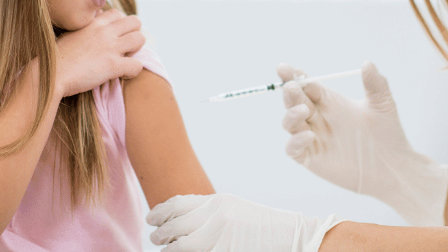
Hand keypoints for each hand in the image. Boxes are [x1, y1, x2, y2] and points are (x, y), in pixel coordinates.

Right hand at [54, 9, 144, 96]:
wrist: (49, 74)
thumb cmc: (57, 57)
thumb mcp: (72, 34)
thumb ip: (87, 28)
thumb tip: (95, 24)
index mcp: (94, 23)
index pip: (118, 14)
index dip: (120, 26)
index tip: (113, 38)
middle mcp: (105, 31)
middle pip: (135, 22)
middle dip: (133, 34)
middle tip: (123, 49)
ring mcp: (110, 47)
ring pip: (140, 39)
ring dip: (136, 51)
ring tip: (124, 60)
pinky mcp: (113, 65)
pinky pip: (137, 65)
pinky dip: (133, 71)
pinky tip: (121, 75)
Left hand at [147, 193, 340, 251]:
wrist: (295, 237)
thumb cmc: (266, 227)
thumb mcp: (236, 210)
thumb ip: (212, 212)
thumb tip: (186, 221)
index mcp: (217, 202)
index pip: (176, 204)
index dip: (159, 212)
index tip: (152, 218)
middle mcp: (214, 217)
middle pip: (173, 226)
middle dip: (160, 233)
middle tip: (154, 236)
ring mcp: (218, 238)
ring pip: (179, 246)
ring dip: (169, 249)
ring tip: (164, 249)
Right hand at [280, 61, 447, 226]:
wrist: (393, 166)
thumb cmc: (388, 133)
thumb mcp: (383, 104)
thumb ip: (375, 84)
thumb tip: (367, 63)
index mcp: (329, 101)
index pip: (306, 85)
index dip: (294, 75)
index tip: (284, 67)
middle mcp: (317, 118)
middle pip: (294, 101)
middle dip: (290, 92)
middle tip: (292, 86)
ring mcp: (312, 138)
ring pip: (290, 123)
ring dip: (291, 114)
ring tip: (304, 109)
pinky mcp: (312, 158)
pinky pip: (294, 149)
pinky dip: (295, 142)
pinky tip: (309, 136)